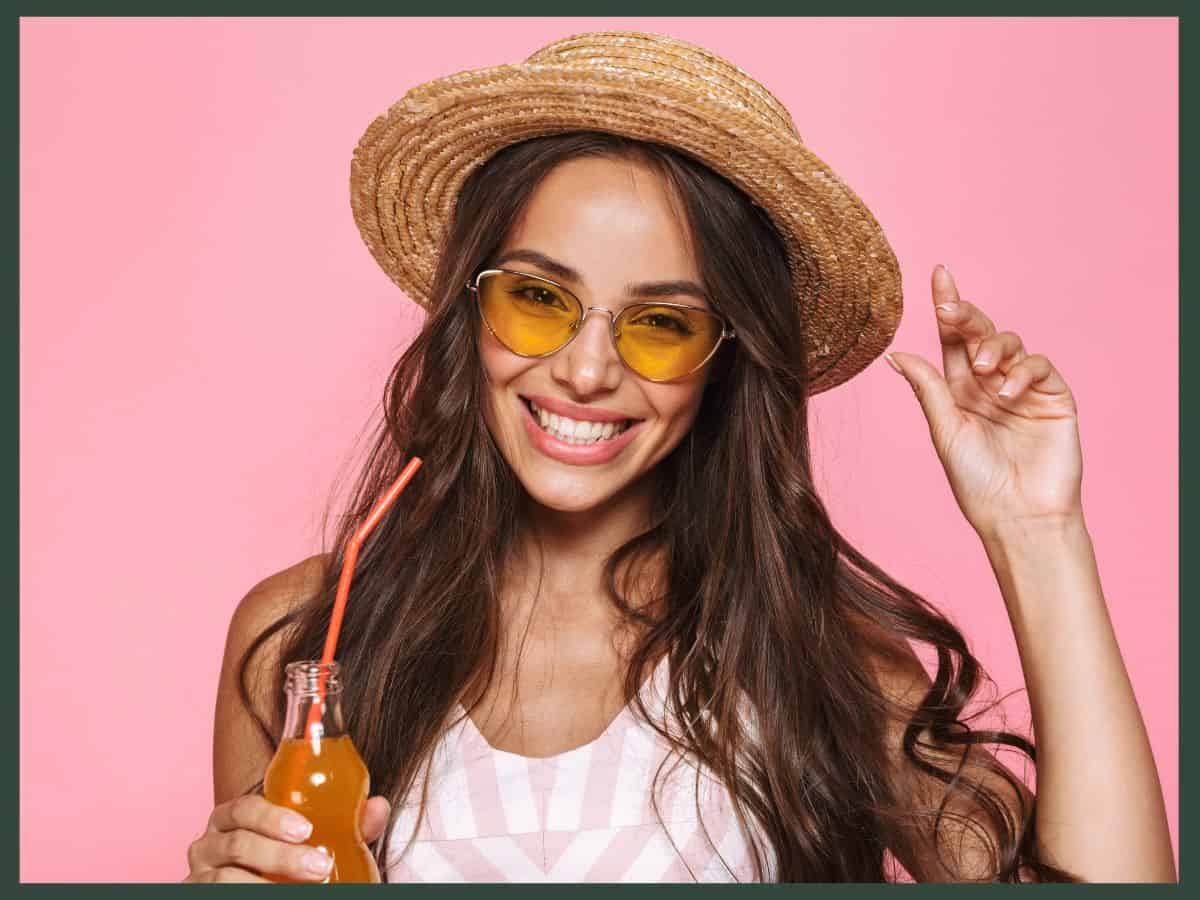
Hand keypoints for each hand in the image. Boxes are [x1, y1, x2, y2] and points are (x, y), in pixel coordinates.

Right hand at [184, 793, 391, 882]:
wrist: (274, 889)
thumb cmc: (288, 866)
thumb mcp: (318, 843)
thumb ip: (346, 825)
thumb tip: (377, 806)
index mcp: (233, 818)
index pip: (243, 807)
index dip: (271, 816)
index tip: (306, 830)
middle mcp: (209, 844)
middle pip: (237, 844)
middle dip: (280, 857)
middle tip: (318, 867)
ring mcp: (200, 876)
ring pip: (225, 879)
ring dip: (266, 885)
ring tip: (305, 890)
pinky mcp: (196, 896)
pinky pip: (216, 897)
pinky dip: (250, 896)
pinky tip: (277, 896)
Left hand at [884, 265, 1083, 541]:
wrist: (1018, 516)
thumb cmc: (976, 481)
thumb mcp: (944, 430)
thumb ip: (928, 389)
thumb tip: (894, 354)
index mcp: (958, 389)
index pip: (951, 340)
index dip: (947, 306)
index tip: (939, 273)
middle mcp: (990, 383)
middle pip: (979, 334)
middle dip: (965, 316)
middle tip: (948, 311)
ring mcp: (1023, 388)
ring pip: (1010, 343)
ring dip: (994, 348)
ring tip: (985, 371)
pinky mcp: (1054, 398)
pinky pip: (1038, 366)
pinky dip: (1022, 371)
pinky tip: (1007, 391)